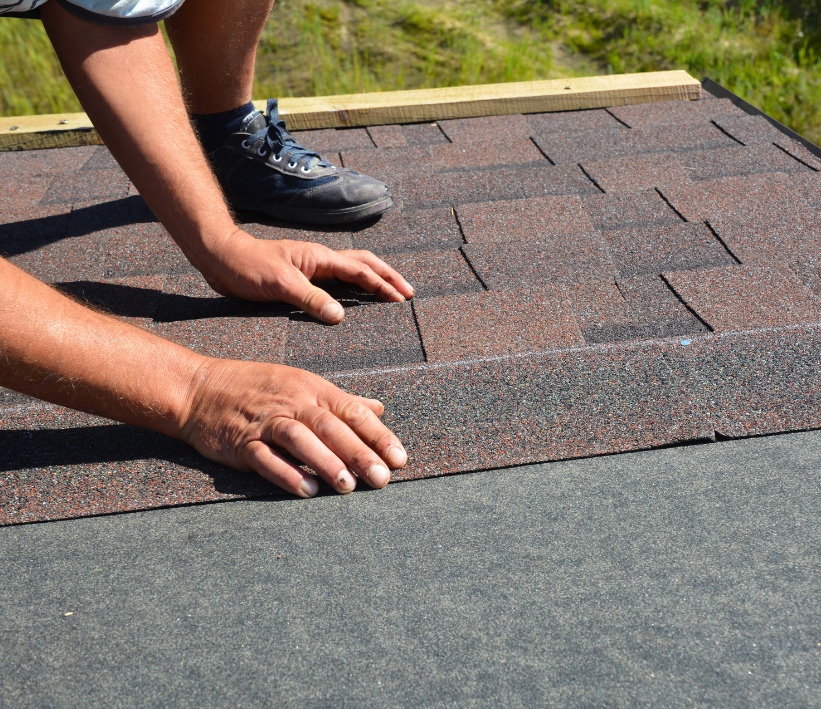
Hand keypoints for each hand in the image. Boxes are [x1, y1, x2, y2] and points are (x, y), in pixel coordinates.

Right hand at [180, 359, 406, 496]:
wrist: (200, 388)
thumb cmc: (257, 387)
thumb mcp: (302, 384)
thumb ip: (341, 400)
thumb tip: (378, 408)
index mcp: (311, 388)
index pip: (352, 410)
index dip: (378, 435)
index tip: (399, 458)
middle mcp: (292, 402)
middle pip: (331, 427)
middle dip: (359, 453)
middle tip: (382, 479)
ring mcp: (265, 422)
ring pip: (300, 439)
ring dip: (326, 463)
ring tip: (348, 487)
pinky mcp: (242, 442)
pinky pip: (266, 458)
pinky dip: (286, 473)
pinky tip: (307, 490)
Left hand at [199, 230, 413, 322]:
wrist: (221, 258)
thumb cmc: (248, 267)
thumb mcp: (280, 284)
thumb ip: (311, 299)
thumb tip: (340, 316)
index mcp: (319, 258)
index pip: (360, 271)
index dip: (382, 285)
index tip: (400, 299)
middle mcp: (320, 260)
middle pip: (364, 264)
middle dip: (388, 277)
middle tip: (408, 292)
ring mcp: (312, 267)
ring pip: (352, 269)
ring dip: (374, 278)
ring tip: (391, 292)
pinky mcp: (303, 277)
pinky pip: (337, 280)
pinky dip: (354, 286)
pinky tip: (356, 298)